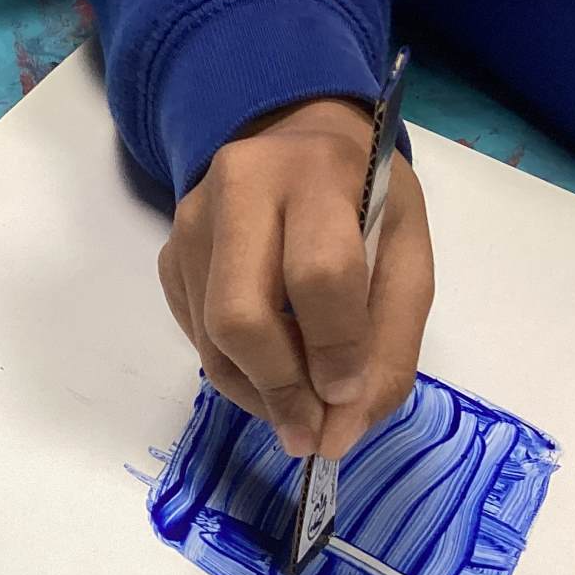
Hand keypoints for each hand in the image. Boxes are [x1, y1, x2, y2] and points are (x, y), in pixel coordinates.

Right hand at [158, 96, 434, 458]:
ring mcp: (189, 224)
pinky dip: (239, 374)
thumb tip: (339, 435)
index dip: (335, 348)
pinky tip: (272, 365)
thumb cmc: (362, 197)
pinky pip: (197, 339)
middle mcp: (238, 188)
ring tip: (298, 409)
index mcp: (315, 173)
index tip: (348, 395)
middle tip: (312, 431)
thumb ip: (388, 345)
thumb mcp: (406, 253)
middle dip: (281, 389)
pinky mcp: (169, 257)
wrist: (293, 140)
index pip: (319, 274)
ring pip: (212, 341)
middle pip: (241, 316)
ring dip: (259, 395)